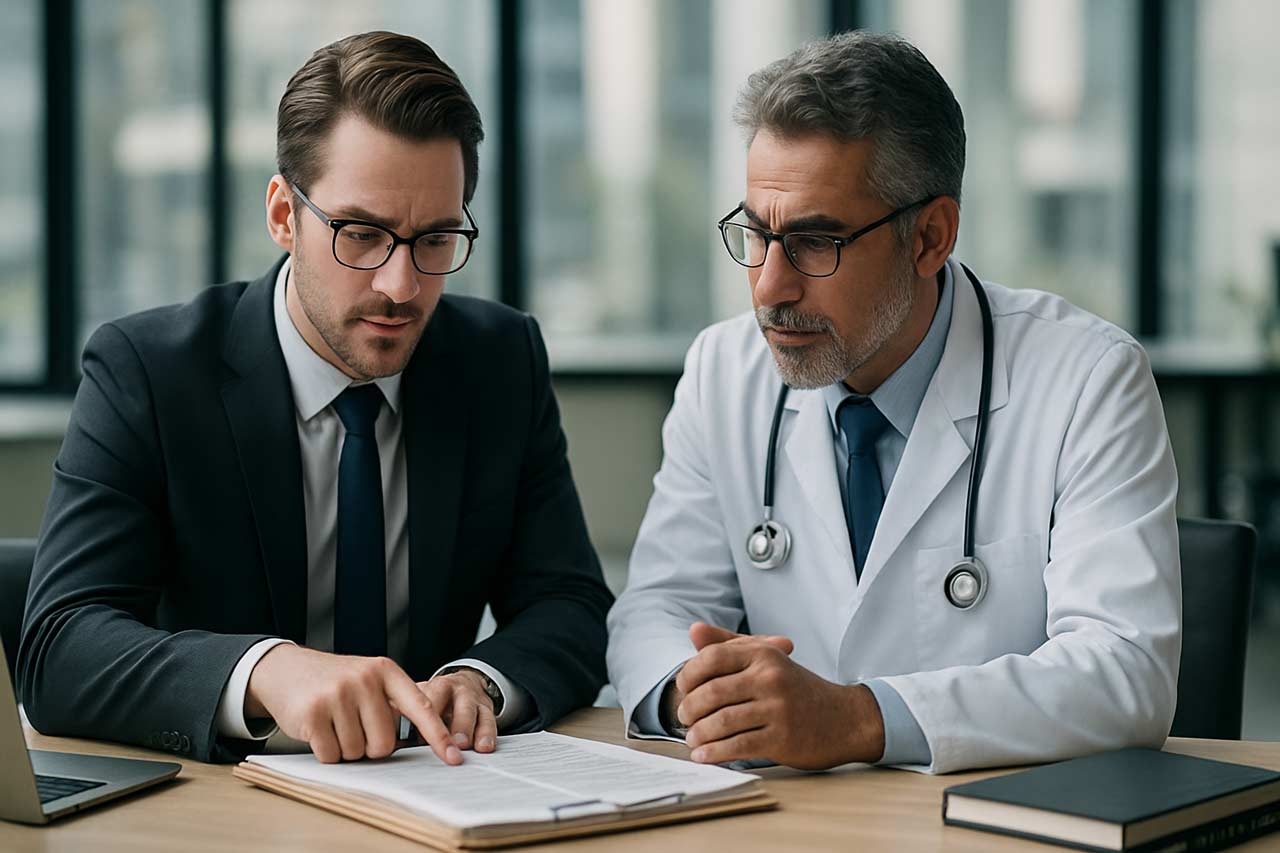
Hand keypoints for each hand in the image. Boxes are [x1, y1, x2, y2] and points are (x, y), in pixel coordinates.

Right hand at [244, 645, 464, 764]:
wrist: (285, 669)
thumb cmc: (335, 681)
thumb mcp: (369, 679)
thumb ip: (393, 704)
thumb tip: (423, 741)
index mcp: (385, 671)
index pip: (420, 707)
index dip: (438, 735)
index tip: (454, 756)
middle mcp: (364, 679)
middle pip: (385, 743)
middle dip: (370, 745)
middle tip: (353, 725)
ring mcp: (338, 695)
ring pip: (357, 752)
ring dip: (346, 748)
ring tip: (334, 723)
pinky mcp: (313, 713)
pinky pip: (332, 755)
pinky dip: (326, 751)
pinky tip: (318, 729)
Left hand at [414, 669, 497, 753]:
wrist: (465, 683)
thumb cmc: (438, 699)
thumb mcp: (422, 700)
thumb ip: (407, 717)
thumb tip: (392, 742)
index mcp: (435, 687)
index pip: (427, 701)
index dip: (423, 720)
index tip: (417, 739)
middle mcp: (455, 689)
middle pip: (452, 703)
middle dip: (453, 723)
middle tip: (451, 741)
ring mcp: (472, 698)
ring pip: (473, 711)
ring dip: (470, 729)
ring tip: (468, 746)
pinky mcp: (487, 708)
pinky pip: (490, 720)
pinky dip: (488, 734)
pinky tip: (485, 746)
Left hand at [675, 622, 885, 769]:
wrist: (844, 718)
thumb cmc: (797, 688)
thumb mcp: (767, 659)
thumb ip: (729, 645)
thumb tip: (693, 630)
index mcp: (764, 655)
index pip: (711, 658)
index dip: (688, 675)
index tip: (682, 689)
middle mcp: (770, 677)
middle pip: (711, 692)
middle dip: (689, 709)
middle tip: (683, 719)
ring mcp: (778, 708)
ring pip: (721, 721)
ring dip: (698, 734)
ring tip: (691, 739)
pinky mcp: (782, 738)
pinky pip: (737, 746)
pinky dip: (714, 752)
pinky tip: (704, 755)